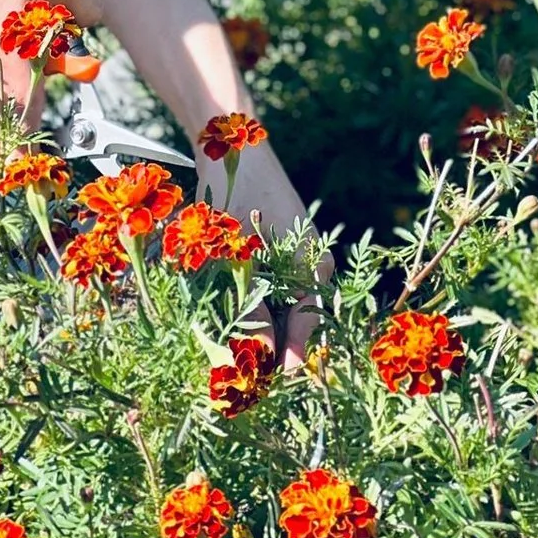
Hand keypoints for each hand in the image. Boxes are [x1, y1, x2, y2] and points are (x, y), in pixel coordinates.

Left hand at [213, 140, 333, 373]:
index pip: (304, 337)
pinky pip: (272, 293)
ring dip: (254, 332)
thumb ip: (250, 313)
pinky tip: (225, 317)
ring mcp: (298, 260)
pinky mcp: (281, 253)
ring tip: (224, 351)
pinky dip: (251, 308)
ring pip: (279, 312)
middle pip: (293, 328)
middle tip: (231, 379)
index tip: (253, 394)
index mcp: (313, 272)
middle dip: (264, 353)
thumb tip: (256, 367)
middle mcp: (313, 269)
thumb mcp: (238, 260)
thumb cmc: (235, 198)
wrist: (234, 143)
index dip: (279, 369)